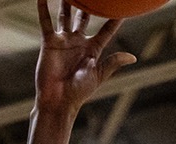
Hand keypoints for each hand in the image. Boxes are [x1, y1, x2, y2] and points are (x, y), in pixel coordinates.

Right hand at [34, 0, 134, 118]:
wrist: (58, 101)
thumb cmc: (79, 92)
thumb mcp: (98, 75)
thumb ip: (113, 62)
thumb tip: (132, 57)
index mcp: (93, 49)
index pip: (107, 29)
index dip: (114, 17)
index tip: (122, 5)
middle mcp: (78, 42)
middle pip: (85, 17)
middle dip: (88, 3)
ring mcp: (64, 41)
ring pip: (66, 16)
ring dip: (67, 2)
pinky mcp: (49, 43)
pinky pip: (46, 23)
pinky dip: (43, 9)